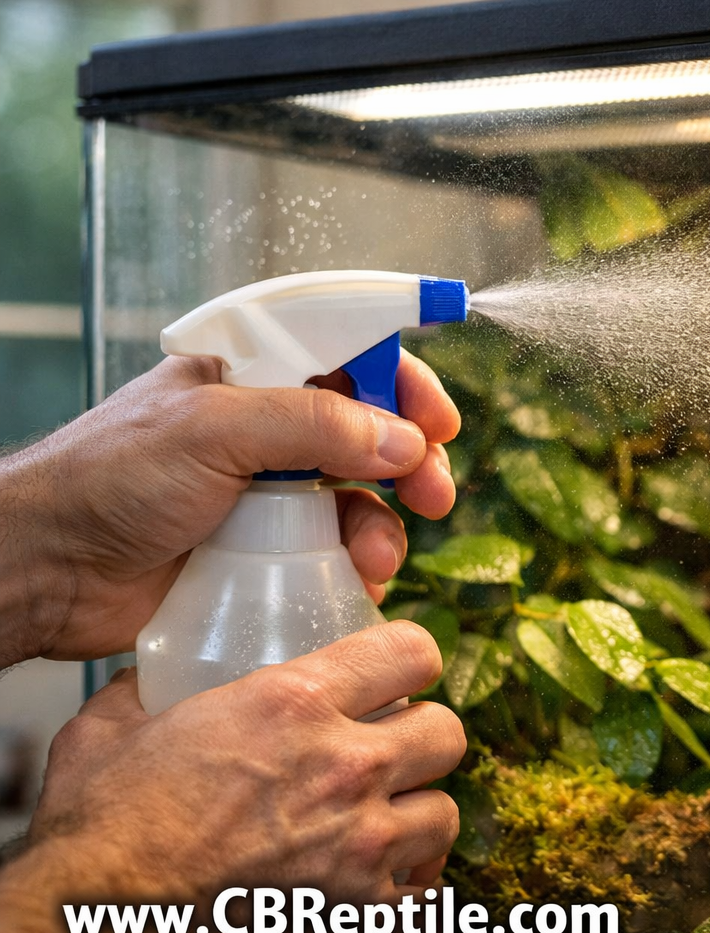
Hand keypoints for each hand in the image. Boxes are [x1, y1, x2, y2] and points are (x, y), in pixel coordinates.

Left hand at [0, 352, 459, 665]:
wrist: (47, 571)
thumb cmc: (107, 481)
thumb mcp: (213, 431)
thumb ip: (312, 426)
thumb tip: (401, 442)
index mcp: (251, 376)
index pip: (348, 353)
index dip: (401, 380)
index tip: (438, 419)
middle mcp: (267, 429)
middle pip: (372, 429)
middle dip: (412, 459)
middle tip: (432, 492)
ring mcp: (269, 493)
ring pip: (363, 497)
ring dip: (387, 523)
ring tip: (375, 553)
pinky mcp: (267, 552)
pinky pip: (337, 552)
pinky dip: (359, 564)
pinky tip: (355, 579)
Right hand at [0, 622, 465, 932]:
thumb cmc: (101, 842)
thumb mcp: (107, 735)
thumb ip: (140, 695)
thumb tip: (142, 681)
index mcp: (294, 706)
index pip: (410, 654)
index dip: (411, 663)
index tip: (401, 679)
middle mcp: (346, 769)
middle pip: (447, 734)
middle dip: (424, 743)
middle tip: (392, 757)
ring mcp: (364, 848)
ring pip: (445, 816)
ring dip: (419, 822)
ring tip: (387, 829)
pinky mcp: (364, 920)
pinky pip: (433, 909)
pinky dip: (417, 905)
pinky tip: (389, 898)